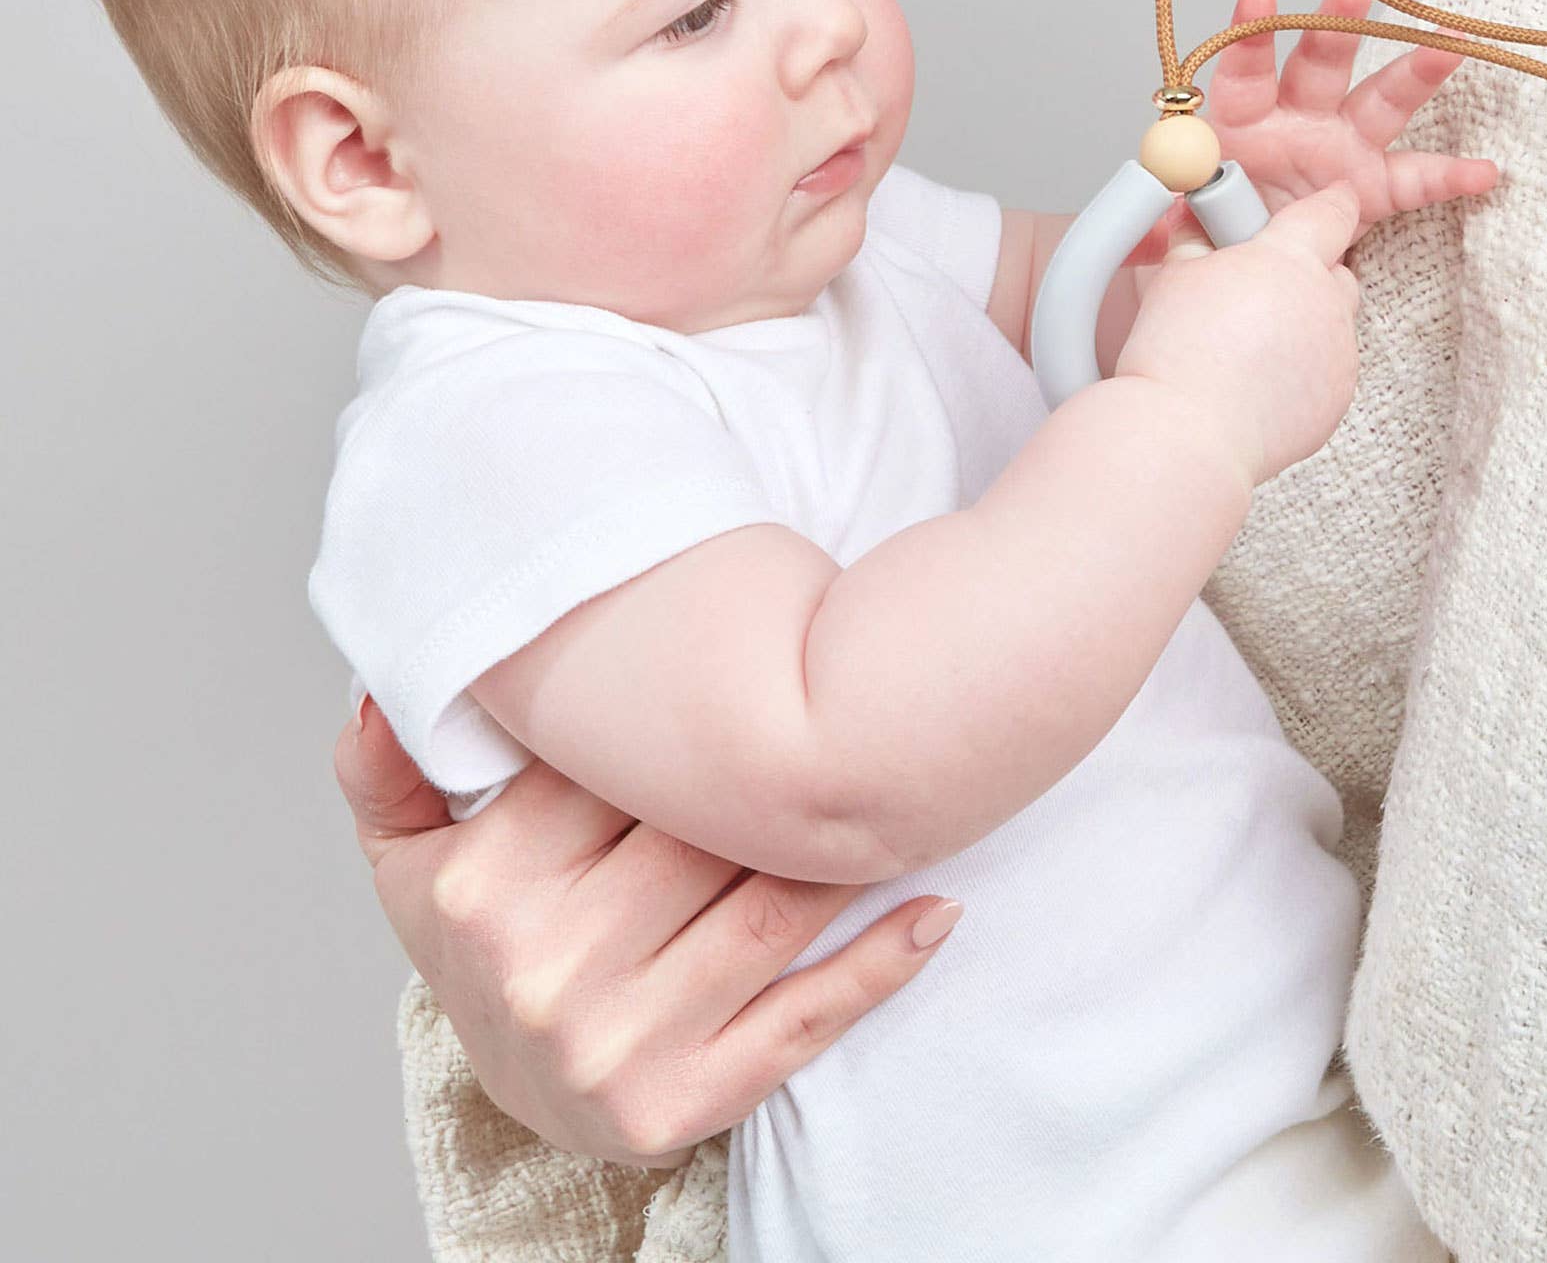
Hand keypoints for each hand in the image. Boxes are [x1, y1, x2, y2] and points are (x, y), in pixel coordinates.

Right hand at [333, 696, 960, 1164]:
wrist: (515, 1099)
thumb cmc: (483, 947)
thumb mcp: (406, 856)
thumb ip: (387, 765)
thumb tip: (384, 689)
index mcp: (488, 887)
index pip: (617, 770)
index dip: (692, 721)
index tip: (757, 668)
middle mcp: (550, 968)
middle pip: (704, 834)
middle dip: (781, 775)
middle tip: (855, 709)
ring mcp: (620, 1043)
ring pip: (766, 913)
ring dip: (851, 848)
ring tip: (904, 786)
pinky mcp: (685, 1103)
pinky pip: (802, 1022)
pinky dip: (879, 965)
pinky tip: (935, 909)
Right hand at [1116, 180, 1362, 487]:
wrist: (1184, 434)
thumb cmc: (1175, 356)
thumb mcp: (1176, 274)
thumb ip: (1200, 240)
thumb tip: (1201, 226)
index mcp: (1290, 260)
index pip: (1332, 212)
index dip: (1330, 204)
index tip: (1329, 201)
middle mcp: (1326, 304)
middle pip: (1337, 271)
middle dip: (1308, 273)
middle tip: (1260, 288)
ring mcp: (1338, 355)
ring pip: (1333, 324)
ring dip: (1304, 324)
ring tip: (1250, 345)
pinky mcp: (1336, 400)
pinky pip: (1328, 370)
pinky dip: (1304, 369)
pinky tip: (1259, 380)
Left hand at [1130, 0, 1498, 265]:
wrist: (1233, 264)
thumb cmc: (1198, 228)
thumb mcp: (1165, 226)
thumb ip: (1152, 224)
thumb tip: (1139, 237)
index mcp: (1237, 119)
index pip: (1241, 71)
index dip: (1248, 38)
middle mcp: (1294, 120)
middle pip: (1318, 62)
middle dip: (1336, 23)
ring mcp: (1338, 149)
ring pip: (1380, 100)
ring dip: (1415, 68)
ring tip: (1450, 39)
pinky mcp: (1369, 188)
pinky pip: (1414, 180)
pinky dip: (1450, 176)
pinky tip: (1485, 172)